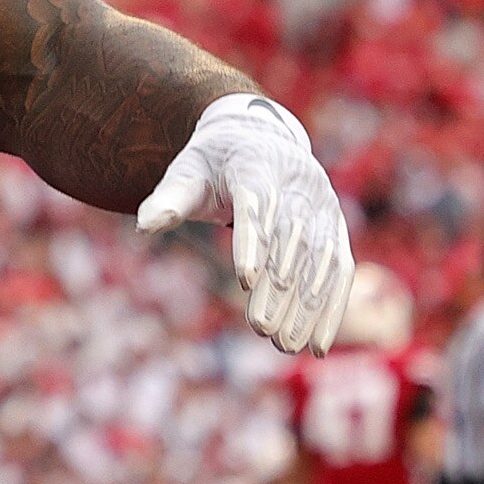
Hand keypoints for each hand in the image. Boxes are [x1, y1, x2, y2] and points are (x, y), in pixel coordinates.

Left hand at [136, 91, 354, 353]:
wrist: (259, 138)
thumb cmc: (215, 163)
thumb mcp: (187, 171)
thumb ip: (169, 198)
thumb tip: (144, 226)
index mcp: (255, 164)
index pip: (255, 204)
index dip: (252, 241)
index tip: (245, 281)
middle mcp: (296, 183)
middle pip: (290, 239)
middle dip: (278, 287)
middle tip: (262, 329)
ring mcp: (321, 204)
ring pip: (318, 258)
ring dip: (306, 305)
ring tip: (285, 344)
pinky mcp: (334, 225)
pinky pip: (339, 268)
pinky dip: (332, 307)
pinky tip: (319, 344)